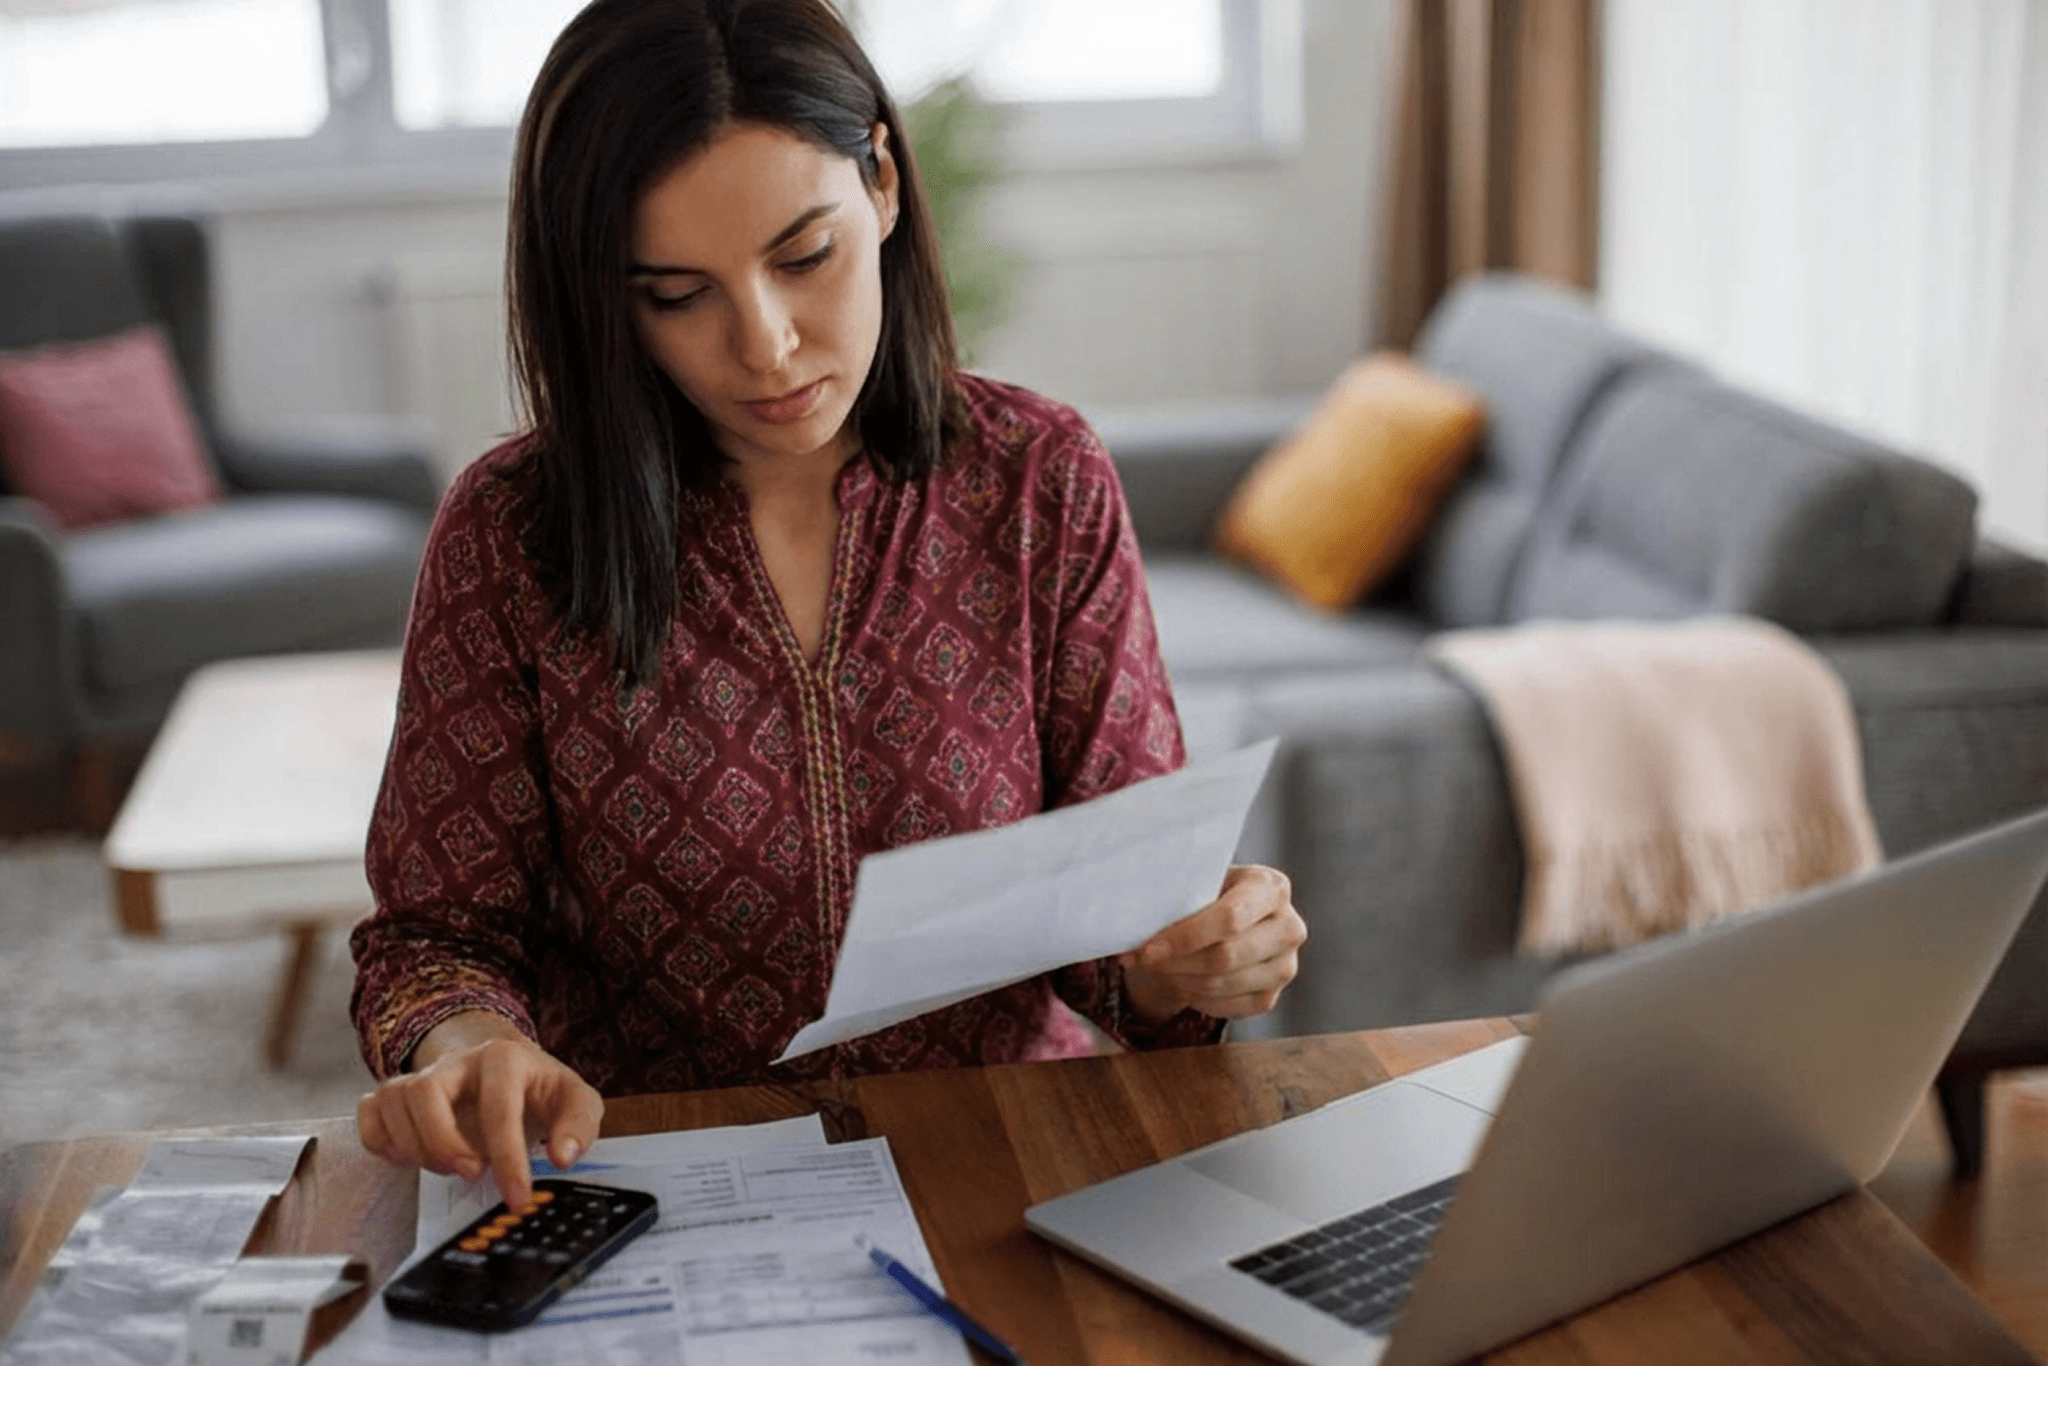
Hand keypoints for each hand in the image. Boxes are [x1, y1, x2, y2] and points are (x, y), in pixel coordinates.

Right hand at [355, 1011, 603, 1207]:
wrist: (506, 1067)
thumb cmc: (538, 1089)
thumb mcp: (575, 1100)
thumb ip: (579, 1126)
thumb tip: (563, 1158)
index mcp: (504, 1058)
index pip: (497, 1105)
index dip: (507, 1156)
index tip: (517, 1195)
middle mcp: (456, 1062)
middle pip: (425, 1093)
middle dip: (444, 1143)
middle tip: (471, 1174)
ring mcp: (421, 1076)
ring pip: (393, 1103)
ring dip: (417, 1148)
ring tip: (451, 1167)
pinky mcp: (396, 1094)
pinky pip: (369, 1115)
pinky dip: (384, 1143)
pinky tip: (415, 1158)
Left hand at [1121, 864, 1306, 1024]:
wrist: (1219, 924)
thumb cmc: (1202, 897)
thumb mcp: (1196, 885)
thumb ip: (1179, 896)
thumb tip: (1135, 921)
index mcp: (1271, 887)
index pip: (1230, 918)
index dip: (1185, 936)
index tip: (1147, 948)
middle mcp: (1289, 926)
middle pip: (1226, 956)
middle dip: (1175, 962)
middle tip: (1141, 959)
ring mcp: (1285, 965)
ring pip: (1222, 984)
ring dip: (1180, 979)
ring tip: (1157, 967)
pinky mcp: (1271, 996)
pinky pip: (1227, 1007)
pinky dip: (1195, 998)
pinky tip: (1181, 980)